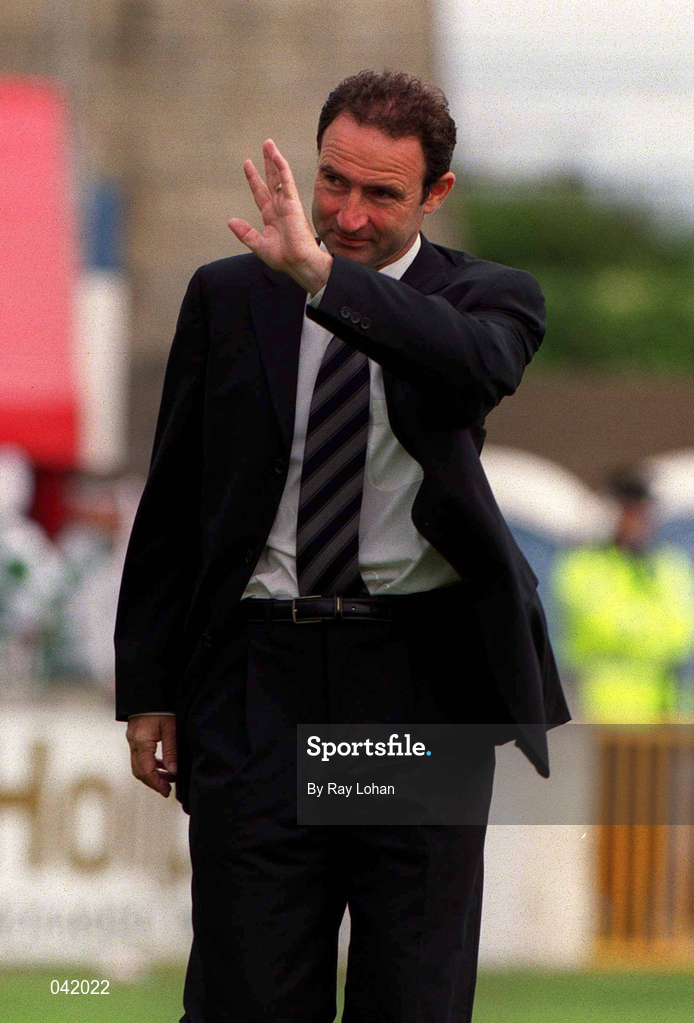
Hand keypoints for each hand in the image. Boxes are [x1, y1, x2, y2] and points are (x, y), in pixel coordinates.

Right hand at [126, 714, 176, 797]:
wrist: (150, 690)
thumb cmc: (162, 707)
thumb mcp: (171, 728)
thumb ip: (171, 751)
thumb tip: (173, 772)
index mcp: (141, 741)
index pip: (146, 771)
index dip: (156, 784)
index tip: (167, 792)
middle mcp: (133, 742)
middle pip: (139, 771)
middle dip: (153, 782)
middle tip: (167, 789)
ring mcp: (131, 739)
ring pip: (137, 765)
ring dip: (151, 774)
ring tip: (168, 778)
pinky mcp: (134, 736)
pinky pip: (139, 756)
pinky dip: (150, 763)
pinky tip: (162, 765)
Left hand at [228, 139, 332, 295]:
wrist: (298, 262)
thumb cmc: (283, 258)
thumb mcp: (258, 244)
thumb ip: (245, 232)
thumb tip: (230, 221)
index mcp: (271, 216)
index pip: (260, 193)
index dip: (254, 179)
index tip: (247, 164)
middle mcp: (279, 207)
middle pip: (271, 180)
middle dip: (266, 164)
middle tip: (264, 146)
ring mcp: (287, 203)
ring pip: (279, 176)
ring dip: (274, 159)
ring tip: (268, 143)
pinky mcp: (293, 202)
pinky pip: (286, 180)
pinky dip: (281, 166)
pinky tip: (276, 154)